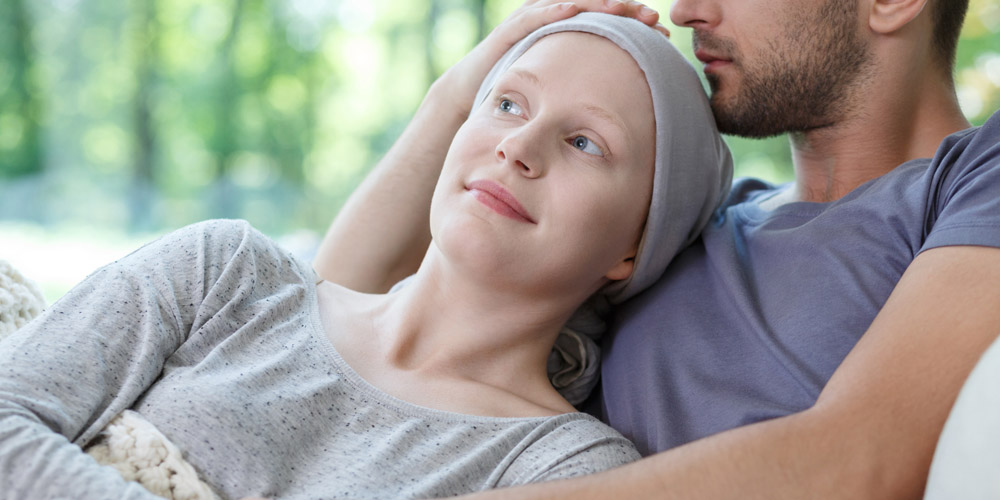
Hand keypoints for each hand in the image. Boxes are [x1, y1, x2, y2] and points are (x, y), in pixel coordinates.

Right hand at [433, 0, 666, 120]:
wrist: (467, 96)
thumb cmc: (516, 98)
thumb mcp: (558, 96)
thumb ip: (586, 99)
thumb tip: (622, 117)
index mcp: (565, 37)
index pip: (603, 22)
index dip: (630, 22)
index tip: (658, 31)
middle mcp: (549, 24)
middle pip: (591, 8)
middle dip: (621, 9)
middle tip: (651, 18)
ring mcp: (528, 25)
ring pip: (567, 5)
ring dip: (595, 4)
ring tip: (621, 6)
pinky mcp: (508, 33)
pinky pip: (533, 18)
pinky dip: (553, 11)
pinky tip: (573, 9)